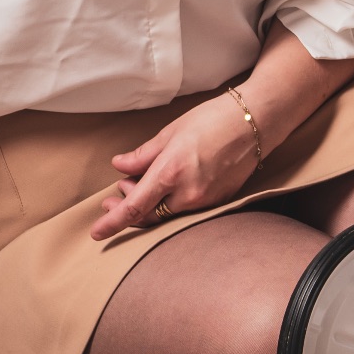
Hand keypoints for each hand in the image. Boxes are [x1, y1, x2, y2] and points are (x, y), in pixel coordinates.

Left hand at [93, 92, 260, 239]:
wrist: (256, 121)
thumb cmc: (213, 119)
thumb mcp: (171, 133)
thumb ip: (143, 155)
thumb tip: (120, 166)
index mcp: (171, 173)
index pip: (135, 208)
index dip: (113, 222)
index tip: (97, 233)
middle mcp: (188, 193)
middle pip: (149, 215)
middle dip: (128, 207)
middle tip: (118, 191)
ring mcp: (206, 200)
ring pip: (168, 213)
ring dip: (150, 203)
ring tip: (139, 185)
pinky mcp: (220, 200)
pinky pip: (187, 209)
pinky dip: (171, 201)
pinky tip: (167, 186)